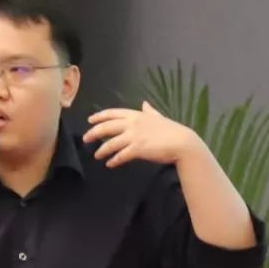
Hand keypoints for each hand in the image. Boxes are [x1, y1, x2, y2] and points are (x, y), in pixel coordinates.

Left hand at [84, 101, 202, 167]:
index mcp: (137, 115)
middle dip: (94, 133)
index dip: (100, 116)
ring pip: (111, 143)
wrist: (182, 143)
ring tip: (97, 155)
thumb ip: (149, 111)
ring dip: (102, 150)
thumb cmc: (171, 130)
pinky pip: (121, 155)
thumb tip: (145, 103)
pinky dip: (114, 160)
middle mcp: (133, 124)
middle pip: (107, 127)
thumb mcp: (158, 117)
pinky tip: (110, 164)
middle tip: (86, 139)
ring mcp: (135, 136)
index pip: (113, 113)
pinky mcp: (138, 149)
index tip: (90, 120)